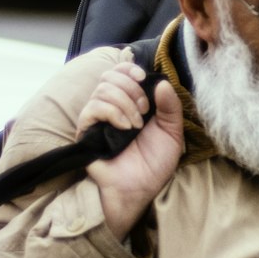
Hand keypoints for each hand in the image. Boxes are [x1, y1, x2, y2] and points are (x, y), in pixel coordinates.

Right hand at [77, 59, 183, 238]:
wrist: (140, 189)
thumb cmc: (155, 163)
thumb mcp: (172, 132)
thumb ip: (171, 106)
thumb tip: (161, 82)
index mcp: (130, 103)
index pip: (120, 72)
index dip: (129, 69)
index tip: (142, 78)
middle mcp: (111, 107)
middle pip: (109, 76)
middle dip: (131, 88)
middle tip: (145, 110)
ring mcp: (97, 119)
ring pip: (102, 90)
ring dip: (125, 102)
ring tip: (136, 125)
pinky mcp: (86, 131)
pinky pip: (93, 108)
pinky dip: (113, 112)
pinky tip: (125, 127)